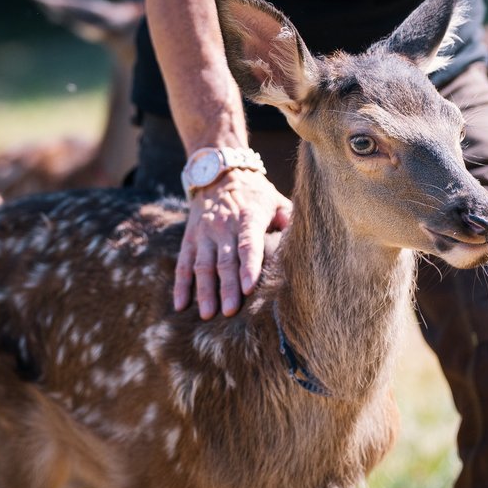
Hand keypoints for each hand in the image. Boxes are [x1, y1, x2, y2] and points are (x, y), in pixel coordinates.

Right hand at [174, 169, 292, 318]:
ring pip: (202, 265)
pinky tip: (180, 306)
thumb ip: (289, 220)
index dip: (249, 267)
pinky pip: (183, 264)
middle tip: (229, 312)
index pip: (248, 244)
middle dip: (226, 287)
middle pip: (224, 261)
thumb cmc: (256, 194)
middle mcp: (223, 227)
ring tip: (206, 315)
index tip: (249, 289)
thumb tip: (306, 242)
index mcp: (248, 218)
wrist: (219, 173)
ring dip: (204, 291)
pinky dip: (181, 285)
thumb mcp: (276, 200)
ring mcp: (203, 233)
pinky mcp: (189, 238)